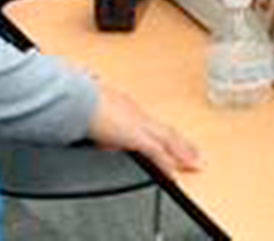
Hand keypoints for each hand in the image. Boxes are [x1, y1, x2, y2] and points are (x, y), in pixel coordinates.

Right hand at [87, 85, 201, 177]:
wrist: (75, 100)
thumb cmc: (80, 103)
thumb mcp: (95, 115)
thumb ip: (103, 125)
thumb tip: (101, 134)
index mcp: (129, 107)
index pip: (154, 124)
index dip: (168, 136)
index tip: (178, 143)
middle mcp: (138, 114)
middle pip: (167, 132)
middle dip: (183, 145)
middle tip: (198, 156)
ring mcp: (139, 124)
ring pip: (168, 141)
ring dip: (183, 153)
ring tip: (195, 164)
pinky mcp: (135, 136)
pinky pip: (156, 153)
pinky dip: (165, 164)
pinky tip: (173, 174)